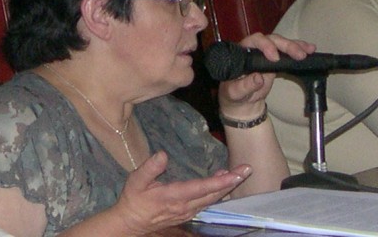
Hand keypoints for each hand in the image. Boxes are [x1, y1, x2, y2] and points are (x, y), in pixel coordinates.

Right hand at [113, 151, 249, 233]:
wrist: (129, 223)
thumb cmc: (133, 199)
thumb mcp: (136, 181)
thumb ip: (149, 168)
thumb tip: (163, 155)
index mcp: (174, 196)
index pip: (203, 188)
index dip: (221, 181)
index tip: (236, 174)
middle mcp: (185, 206)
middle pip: (213, 194)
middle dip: (232, 181)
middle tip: (248, 169)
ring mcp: (187, 212)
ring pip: (212, 199)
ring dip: (227, 187)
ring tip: (240, 173)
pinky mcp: (188, 213)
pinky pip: (207, 203)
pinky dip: (218, 192)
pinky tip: (224, 182)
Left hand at [217, 33, 315, 119]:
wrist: (244, 103)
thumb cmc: (234, 95)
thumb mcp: (235, 93)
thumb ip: (245, 86)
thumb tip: (258, 78)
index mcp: (243, 51)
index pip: (254, 41)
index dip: (265, 46)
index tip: (274, 58)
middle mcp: (256, 48)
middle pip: (272, 40)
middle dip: (287, 46)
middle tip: (299, 54)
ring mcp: (268, 53)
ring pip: (282, 43)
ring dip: (296, 46)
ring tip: (309, 50)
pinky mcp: (278, 60)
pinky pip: (289, 52)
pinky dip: (300, 50)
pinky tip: (310, 50)